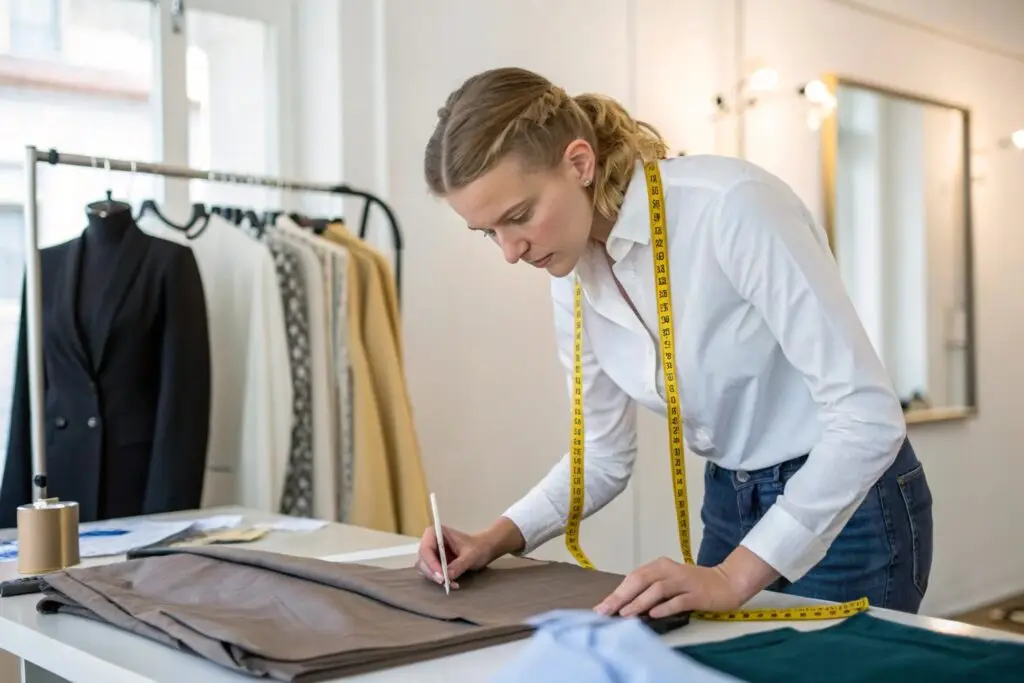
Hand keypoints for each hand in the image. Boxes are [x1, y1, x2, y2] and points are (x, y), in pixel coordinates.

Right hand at [415, 525, 495, 588]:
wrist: (485, 548)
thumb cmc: (478, 547)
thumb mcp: (470, 556)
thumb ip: (459, 565)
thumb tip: (447, 577)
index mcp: (436, 533)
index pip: (426, 549)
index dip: (431, 563)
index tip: (441, 576)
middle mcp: (431, 541)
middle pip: (423, 559)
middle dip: (432, 572)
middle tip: (444, 582)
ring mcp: (432, 552)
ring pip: (425, 568)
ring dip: (435, 578)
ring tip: (450, 584)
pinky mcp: (435, 562)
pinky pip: (432, 572)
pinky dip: (439, 579)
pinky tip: (451, 584)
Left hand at [594, 557, 744, 618]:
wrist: (727, 582)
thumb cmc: (693, 584)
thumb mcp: (669, 582)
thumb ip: (649, 590)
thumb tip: (623, 606)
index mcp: (660, 566)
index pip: (633, 577)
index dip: (617, 592)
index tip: (601, 607)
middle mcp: (670, 570)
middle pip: (641, 580)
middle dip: (622, 596)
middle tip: (606, 611)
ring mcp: (684, 581)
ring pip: (658, 589)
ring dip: (640, 602)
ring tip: (625, 614)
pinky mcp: (698, 593)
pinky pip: (679, 600)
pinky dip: (665, 607)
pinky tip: (654, 614)